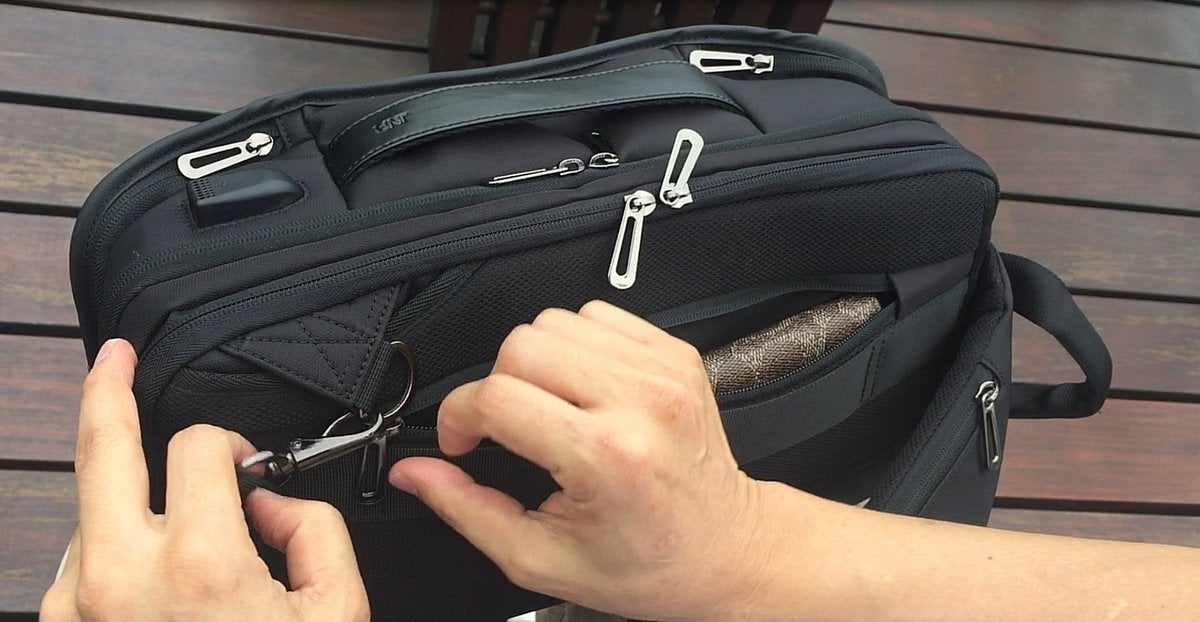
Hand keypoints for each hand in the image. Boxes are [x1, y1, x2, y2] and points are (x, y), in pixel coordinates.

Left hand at [41, 339, 368, 621]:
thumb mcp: (336, 611)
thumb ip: (313, 529)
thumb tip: (269, 502)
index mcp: (200, 563)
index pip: (194, 446)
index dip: (228, 443)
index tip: (241, 462)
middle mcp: (120, 579)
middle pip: (99, 447)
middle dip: (105, 388)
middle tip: (112, 356)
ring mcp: (77, 609)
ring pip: (88, 509)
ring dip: (123, 495)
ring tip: (165, 516)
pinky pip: (77, 564)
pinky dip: (110, 548)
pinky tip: (147, 569)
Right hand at [389, 301, 767, 620]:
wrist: (727, 550)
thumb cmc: (648, 564)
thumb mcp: (543, 559)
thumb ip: (468, 509)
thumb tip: (413, 474)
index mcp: (605, 457)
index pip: (496, 398)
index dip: (458, 418)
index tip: (462, 443)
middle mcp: (638, 402)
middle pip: (520, 345)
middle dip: (496, 386)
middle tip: (507, 428)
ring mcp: (662, 371)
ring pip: (554, 321)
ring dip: (535, 363)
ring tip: (549, 410)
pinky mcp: (675, 353)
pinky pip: (596, 315)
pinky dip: (575, 346)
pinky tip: (582, 389)